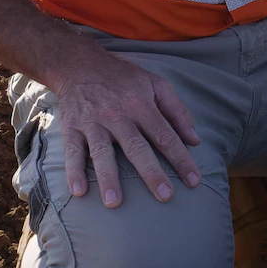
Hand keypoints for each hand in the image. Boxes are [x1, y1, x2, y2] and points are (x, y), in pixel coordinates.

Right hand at [53, 51, 200, 207]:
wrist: (80, 64)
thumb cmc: (124, 78)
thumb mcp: (156, 84)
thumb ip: (177, 111)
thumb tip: (195, 140)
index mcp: (140, 104)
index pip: (165, 135)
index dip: (180, 158)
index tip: (194, 181)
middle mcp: (117, 114)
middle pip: (136, 147)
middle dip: (151, 172)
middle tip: (165, 196)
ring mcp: (92, 122)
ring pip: (102, 152)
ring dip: (108, 177)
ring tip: (115, 203)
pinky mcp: (71, 128)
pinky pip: (72, 152)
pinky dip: (73, 171)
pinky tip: (79, 191)